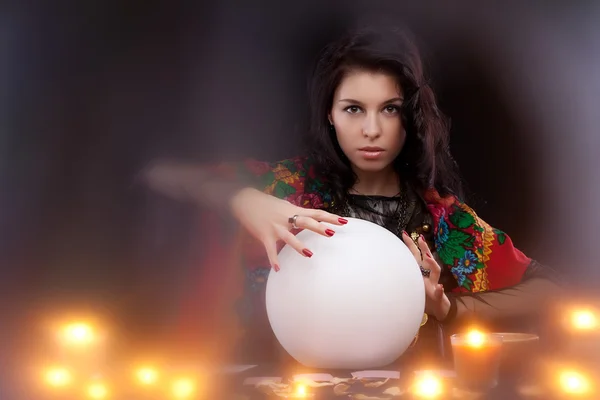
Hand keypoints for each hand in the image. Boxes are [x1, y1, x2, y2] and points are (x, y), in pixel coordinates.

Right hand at [230, 188, 346, 270]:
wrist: (245, 200)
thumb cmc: (266, 204)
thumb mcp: (284, 206)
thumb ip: (296, 213)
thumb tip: (310, 218)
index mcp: (293, 210)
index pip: (315, 213)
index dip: (330, 217)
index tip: (344, 221)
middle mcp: (286, 218)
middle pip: (305, 222)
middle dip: (318, 227)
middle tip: (331, 233)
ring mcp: (275, 227)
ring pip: (289, 237)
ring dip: (299, 245)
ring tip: (309, 254)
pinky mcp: (264, 235)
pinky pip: (270, 249)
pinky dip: (273, 259)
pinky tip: (278, 268)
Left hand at [402, 232, 450, 320]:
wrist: (438, 311)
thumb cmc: (423, 298)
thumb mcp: (412, 286)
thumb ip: (407, 274)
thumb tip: (394, 263)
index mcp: (420, 273)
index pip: (415, 256)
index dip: (411, 245)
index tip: (404, 233)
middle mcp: (428, 276)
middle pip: (426, 259)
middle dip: (423, 248)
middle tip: (419, 238)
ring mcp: (433, 285)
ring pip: (435, 272)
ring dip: (432, 264)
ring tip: (427, 257)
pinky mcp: (437, 296)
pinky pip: (438, 293)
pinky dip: (439, 290)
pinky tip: (440, 287)